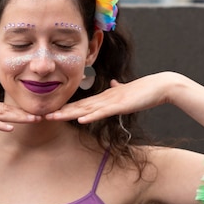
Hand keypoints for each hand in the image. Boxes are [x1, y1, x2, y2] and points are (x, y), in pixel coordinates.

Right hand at [0, 91, 40, 130]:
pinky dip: (0, 124)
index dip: (18, 112)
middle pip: (7, 109)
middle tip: (42, 116)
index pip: (2, 108)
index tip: (31, 115)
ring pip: (2, 113)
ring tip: (34, 120)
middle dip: (25, 113)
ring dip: (19, 117)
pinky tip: (11, 127)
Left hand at [45, 74, 173, 122]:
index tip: (52, 112)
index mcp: (105, 97)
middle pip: (78, 106)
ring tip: (53, 117)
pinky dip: (91, 115)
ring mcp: (111, 101)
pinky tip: (80, 119)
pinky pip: (103, 112)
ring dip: (69, 114)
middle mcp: (104, 98)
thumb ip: (119, 89)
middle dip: (60, 111)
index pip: (81, 105)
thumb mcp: (127, 91)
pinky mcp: (120, 105)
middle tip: (42, 115)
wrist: (160, 86)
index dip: (66, 108)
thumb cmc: (145, 90)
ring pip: (86, 109)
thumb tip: (115, 84)